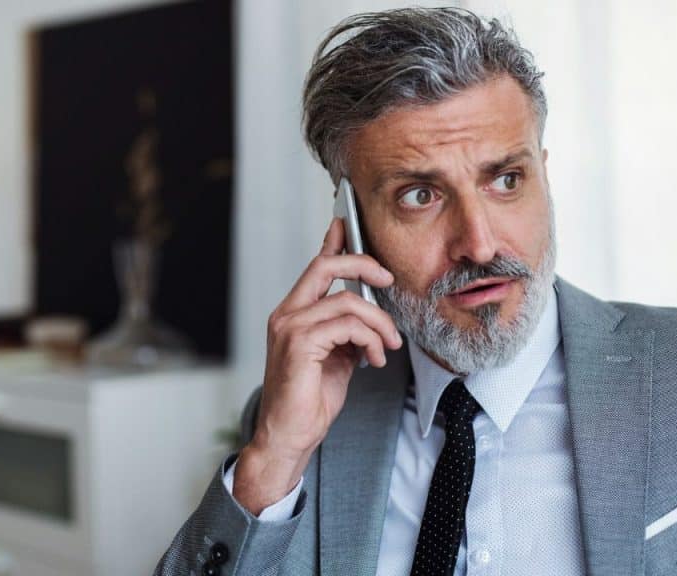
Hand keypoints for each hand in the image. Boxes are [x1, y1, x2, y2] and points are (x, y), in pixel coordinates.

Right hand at [233, 218, 402, 514]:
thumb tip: (371, 318)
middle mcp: (287, 315)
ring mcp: (290, 328)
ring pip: (347, 301)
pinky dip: (370, 339)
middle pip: (326, 266)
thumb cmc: (309, 401)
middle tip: (387, 278)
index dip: (333, 242)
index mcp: (293, 314)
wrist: (288, 437)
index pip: (315, 267)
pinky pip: (347, 326)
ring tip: (388, 346)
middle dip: (363, 264)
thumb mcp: (337, 359)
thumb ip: (347, 333)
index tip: (346, 221)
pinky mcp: (299, 345)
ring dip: (379, 322)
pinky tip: (374, 359)